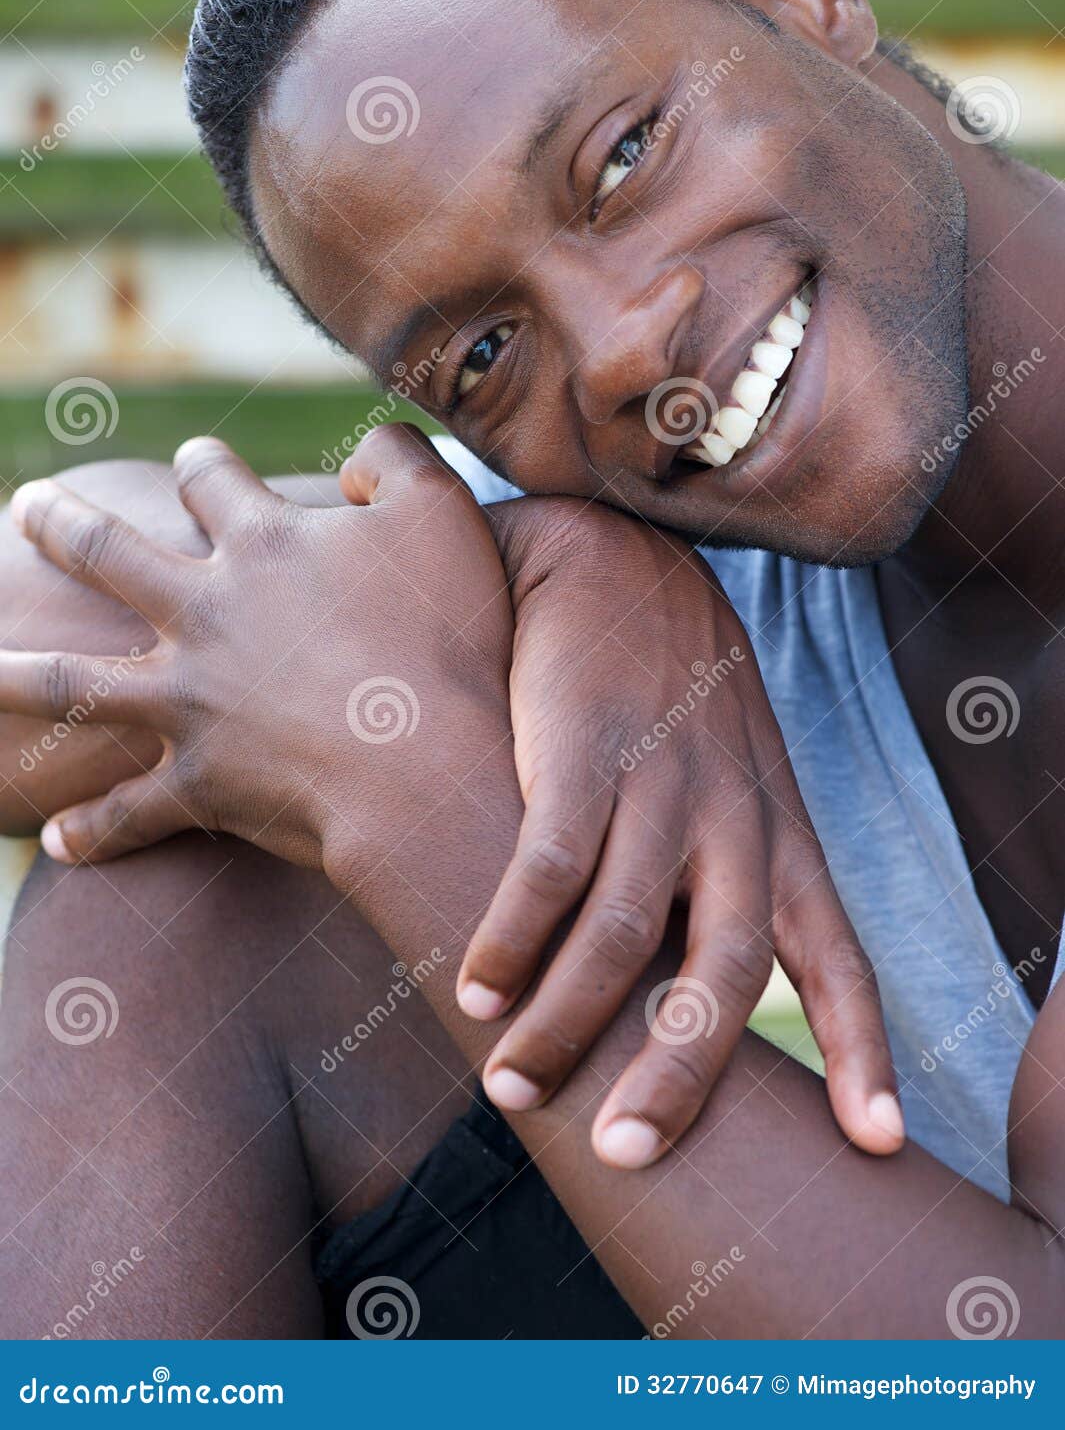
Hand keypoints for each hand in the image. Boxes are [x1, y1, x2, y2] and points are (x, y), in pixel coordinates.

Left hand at [0, 427, 513, 887]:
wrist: (423, 768)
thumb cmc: (444, 639)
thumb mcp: (443, 516)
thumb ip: (397, 461)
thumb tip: (358, 457)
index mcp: (261, 544)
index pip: (215, 481)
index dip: (206, 463)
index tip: (196, 458)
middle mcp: (206, 614)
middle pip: (109, 555)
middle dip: (62, 525)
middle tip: (26, 506)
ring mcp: (190, 701)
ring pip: (73, 682)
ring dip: (11, 673)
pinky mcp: (198, 783)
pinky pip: (131, 811)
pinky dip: (92, 829)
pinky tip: (53, 842)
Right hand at [451, 496, 902, 1167]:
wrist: (615, 551)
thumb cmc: (666, 688)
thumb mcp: (727, 777)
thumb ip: (720, 873)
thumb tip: (681, 991)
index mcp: (777, 830)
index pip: (837, 953)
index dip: (861, 1049)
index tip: (874, 1140)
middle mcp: (732, 812)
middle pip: (730, 964)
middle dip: (684, 1069)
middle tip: (626, 1152)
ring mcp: (661, 776)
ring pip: (627, 927)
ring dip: (567, 1019)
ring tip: (511, 1086)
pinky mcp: (582, 743)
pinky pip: (547, 862)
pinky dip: (511, 933)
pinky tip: (472, 984)